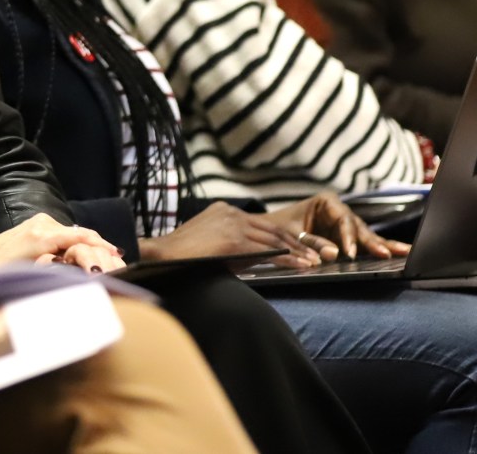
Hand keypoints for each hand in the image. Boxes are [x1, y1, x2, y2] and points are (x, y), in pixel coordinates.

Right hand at [0, 213, 120, 287]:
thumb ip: (50, 265)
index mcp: (42, 230)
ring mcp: (43, 229)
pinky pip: (73, 241)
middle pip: (86, 237)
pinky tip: (104, 263)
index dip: (101, 250)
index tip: (119, 264)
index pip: (80, 238)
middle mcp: (45, 224)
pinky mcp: (40, 238)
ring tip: (119, 266)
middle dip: (106, 252)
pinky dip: (91, 251)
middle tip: (126, 268)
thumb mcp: (28, 266)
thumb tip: (74, 278)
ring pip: (83, 238)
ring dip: (102, 252)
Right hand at [139, 201, 318, 269]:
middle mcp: (231, 212)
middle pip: (272, 228)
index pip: (262, 223)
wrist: (163, 255)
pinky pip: (267, 250)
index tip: (299, 247)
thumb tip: (258, 255)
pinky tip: (300, 266)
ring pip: (273, 239)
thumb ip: (234, 243)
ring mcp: (233, 224)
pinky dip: (287, 259)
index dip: (283, 236)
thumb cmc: (184, 255)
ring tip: (312, 263)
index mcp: (225, 210)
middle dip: (295, 243)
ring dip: (296, 252)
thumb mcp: (212, 242)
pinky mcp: (234, 240)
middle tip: (313, 255)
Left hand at [268, 192, 411, 262]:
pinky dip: (379, 248)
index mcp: (326, 202)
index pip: (342, 219)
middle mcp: (339, 210)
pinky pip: (365, 243)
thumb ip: (313, 243)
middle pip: (359, 227)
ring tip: (405, 252)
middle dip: (373, 241)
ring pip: (366, 235)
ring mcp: (345, 224)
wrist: (271, 231)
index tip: (350, 253)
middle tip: (386, 254)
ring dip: (384, 245)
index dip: (348, 237)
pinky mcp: (348, 238)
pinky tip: (399, 252)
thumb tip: (334, 254)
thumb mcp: (292, 234)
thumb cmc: (280, 229)